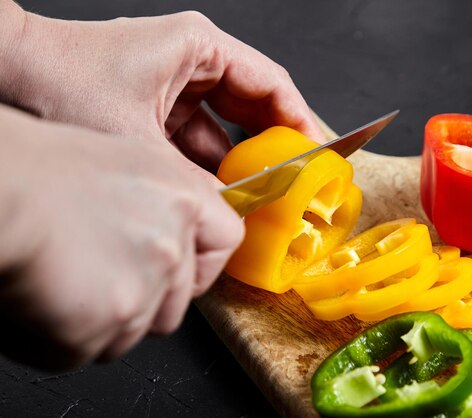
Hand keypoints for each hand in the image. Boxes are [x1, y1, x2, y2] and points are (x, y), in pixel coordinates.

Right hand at [0, 105, 243, 368]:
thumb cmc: (39, 170)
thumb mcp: (126, 161)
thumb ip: (166, 199)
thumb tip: (184, 229)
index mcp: (180, 198)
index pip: (226, 239)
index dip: (204, 260)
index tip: (185, 268)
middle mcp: (171, 245)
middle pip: (177, 300)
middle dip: (143, 299)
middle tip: (98, 276)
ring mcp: (141, 288)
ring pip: (134, 331)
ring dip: (101, 320)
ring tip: (63, 281)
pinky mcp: (101, 324)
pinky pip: (90, 350)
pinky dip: (61, 338)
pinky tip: (41, 300)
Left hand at [1, 7, 324, 171]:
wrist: (3, 74)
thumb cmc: (57, 82)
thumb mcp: (137, 140)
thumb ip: (192, 179)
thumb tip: (229, 214)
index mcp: (199, 48)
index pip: (271, 83)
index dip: (299, 122)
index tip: (318, 155)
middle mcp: (192, 61)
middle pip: (254, 107)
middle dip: (274, 148)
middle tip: (296, 183)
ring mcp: (173, 85)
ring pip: (225, 128)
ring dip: (238, 163)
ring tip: (260, 197)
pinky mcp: (156, 107)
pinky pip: (197, 138)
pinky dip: (207, 166)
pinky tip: (217, 195)